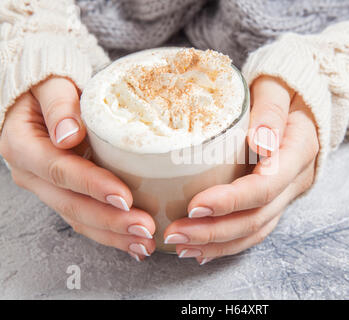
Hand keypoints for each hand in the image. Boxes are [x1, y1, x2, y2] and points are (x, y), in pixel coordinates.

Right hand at [0, 76, 155, 260]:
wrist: (40, 98)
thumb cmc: (48, 88)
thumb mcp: (50, 84)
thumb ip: (58, 104)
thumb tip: (68, 135)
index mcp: (23, 146)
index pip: (60, 171)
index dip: (92, 186)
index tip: (124, 196)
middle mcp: (33, 174)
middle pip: (71, 204)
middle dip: (110, 220)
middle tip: (145, 228)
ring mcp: (47, 188)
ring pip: (79, 219)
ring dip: (113, 235)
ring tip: (146, 243)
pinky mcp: (64, 194)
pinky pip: (85, 219)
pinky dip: (109, 233)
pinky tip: (133, 243)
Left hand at [164, 76, 318, 263]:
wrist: (299, 98)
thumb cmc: (283, 87)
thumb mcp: (277, 87)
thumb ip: (270, 111)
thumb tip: (259, 142)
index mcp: (299, 150)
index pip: (265, 187)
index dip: (230, 201)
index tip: (194, 205)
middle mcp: (296, 179)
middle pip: (257, 217)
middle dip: (214, 231)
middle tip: (175, 234)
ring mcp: (287, 192)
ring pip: (256, 230)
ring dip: (218, 244)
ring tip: (182, 247)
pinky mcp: (275, 198)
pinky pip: (255, 228)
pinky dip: (228, 242)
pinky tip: (202, 249)